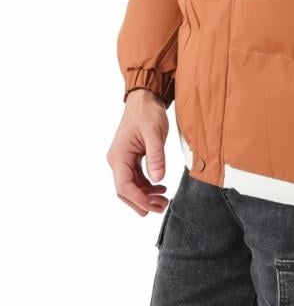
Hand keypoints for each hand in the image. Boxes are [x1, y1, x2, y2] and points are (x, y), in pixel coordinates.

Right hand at [106, 89, 169, 216]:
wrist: (144, 97)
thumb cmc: (147, 112)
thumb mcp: (154, 132)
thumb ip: (156, 156)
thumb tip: (158, 180)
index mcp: (119, 156)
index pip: (124, 186)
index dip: (139, 199)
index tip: (154, 206)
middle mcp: (117, 160)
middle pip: (125, 190)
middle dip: (142, 202)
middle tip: (162, 207)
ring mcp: (122, 160)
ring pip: (130, 186)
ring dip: (145, 196)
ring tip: (164, 200)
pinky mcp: (130, 158)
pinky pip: (135, 178)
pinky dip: (146, 186)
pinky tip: (160, 188)